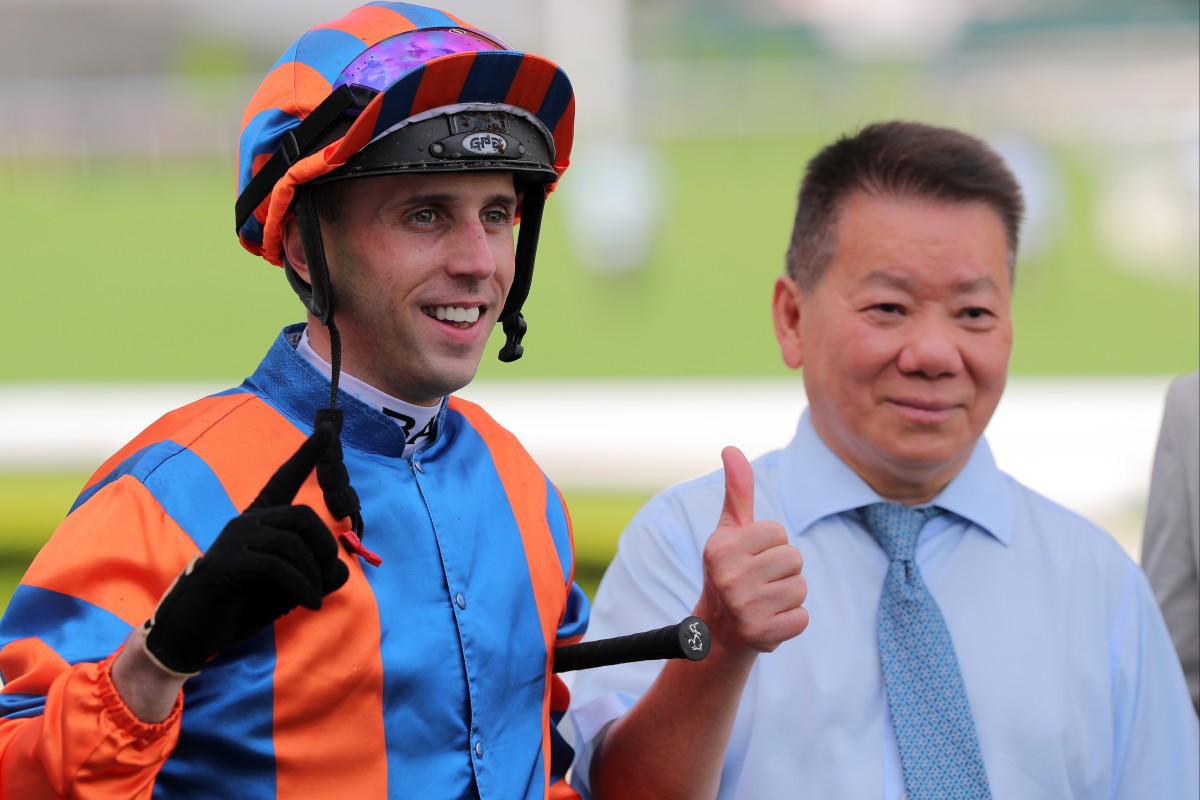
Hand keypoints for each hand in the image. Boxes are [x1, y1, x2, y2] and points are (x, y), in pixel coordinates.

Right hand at [143, 425, 350, 675]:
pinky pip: (279, 566)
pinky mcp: (227, 562)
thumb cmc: (240, 606)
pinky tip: (310, 604)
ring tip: (315, 597)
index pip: (283, 479)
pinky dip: (302, 586)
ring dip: (314, 573)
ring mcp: (234, 539)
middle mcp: (245, 522)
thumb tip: (343, 572)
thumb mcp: (288, 591)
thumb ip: (315, 577)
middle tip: (330, 576)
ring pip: (293, 543)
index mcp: (258, 521)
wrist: (192, 634)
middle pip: (303, 517)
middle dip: (325, 547)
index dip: (307, 455)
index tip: (328, 429)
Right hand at [696, 446, 807, 653]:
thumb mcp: (729, 530)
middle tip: (759, 582)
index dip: (771, 544)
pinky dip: (791, 620)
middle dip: (783, 569)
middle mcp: (728, 577)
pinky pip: (802, 617)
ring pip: (800, 587)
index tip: (751, 558)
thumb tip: (731, 448)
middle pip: (793, 558)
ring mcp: (744, 607)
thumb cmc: (730, 569)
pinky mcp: (761, 634)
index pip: (778, 532)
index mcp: (720, 548)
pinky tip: (769, 620)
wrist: (718, 630)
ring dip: (788, 595)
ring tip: (764, 600)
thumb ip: (736, 491)